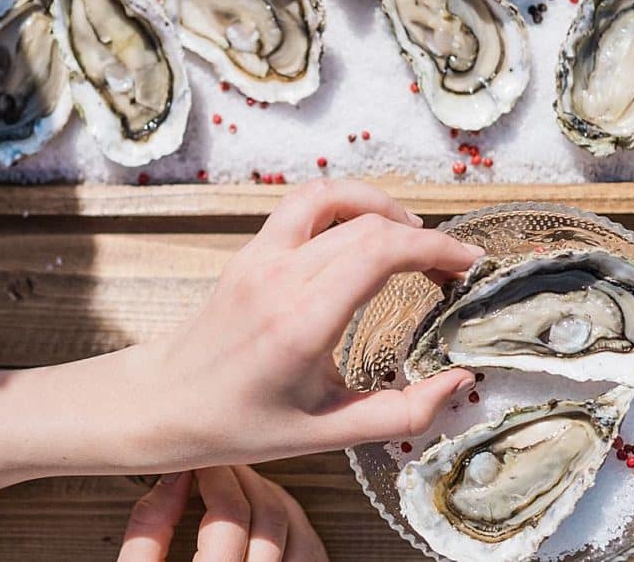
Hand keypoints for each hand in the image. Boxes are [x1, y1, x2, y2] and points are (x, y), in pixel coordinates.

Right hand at [118, 467, 327, 560]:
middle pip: (269, 521)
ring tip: (241, 484)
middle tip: (220, 464)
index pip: (229, 520)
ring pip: (299, 535)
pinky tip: (267, 513)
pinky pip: (310, 557)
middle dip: (244, 479)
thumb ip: (150, 527)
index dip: (215, 477)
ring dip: (271, 497)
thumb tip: (175, 475)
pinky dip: (293, 526)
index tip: (200, 462)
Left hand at [125, 180, 479, 471]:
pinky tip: (364, 231)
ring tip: (413, 237)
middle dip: (424, 236)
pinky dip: (344, 204)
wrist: (164, 402)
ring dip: (383, 207)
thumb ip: (402, 413)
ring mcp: (260, 257)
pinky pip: (303, 205)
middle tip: (452, 267)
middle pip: (369, 223)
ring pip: (334, 198)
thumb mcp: (327, 435)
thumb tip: (460, 382)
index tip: (469, 264)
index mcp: (302, 322)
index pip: (382, 251)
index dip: (437, 247)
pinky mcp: (250, 251)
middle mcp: (281, 278)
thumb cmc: (240, 424)